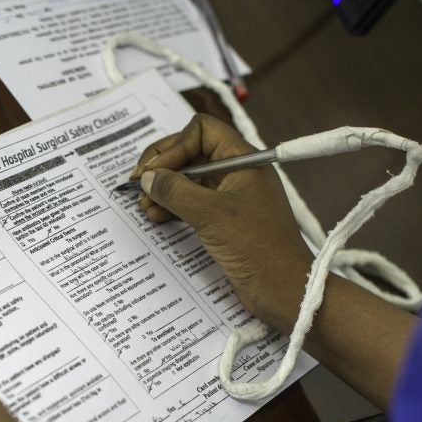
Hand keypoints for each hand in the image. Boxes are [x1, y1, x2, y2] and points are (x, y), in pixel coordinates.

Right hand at [132, 113, 312, 331]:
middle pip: (191, 152)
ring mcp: (229, 196)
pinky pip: (191, 202)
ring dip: (163, 188)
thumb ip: (176, 191)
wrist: (282, 290)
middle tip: (139, 184)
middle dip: (163, 167)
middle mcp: (236, 173)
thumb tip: (148, 177)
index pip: (201, 132)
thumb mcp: (212, 215)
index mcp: (243, 160)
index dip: (174, 147)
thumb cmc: (259, 249)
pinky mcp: (223, 219)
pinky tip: (157, 216)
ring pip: (188, 179)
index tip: (153, 172)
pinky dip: (172, 206)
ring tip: (145, 205)